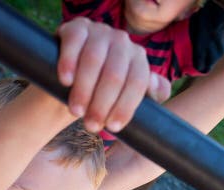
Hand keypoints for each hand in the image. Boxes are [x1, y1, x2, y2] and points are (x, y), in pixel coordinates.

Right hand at [56, 17, 170, 133]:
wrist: (69, 79)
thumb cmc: (102, 93)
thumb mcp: (128, 96)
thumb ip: (150, 94)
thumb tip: (158, 88)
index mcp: (138, 59)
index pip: (137, 82)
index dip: (126, 106)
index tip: (114, 127)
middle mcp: (122, 42)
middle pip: (115, 74)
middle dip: (102, 104)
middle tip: (91, 126)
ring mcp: (99, 32)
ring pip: (94, 59)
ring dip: (84, 89)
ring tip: (76, 111)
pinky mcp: (76, 28)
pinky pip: (74, 42)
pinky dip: (69, 62)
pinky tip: (66, 81)